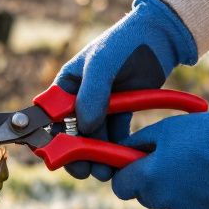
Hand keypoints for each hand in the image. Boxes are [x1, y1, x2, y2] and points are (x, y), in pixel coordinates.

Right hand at [55, 0, 197, 180]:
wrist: (159, 37)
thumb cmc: (123, 43)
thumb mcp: (102, 63)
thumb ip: (91, 94)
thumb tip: (84, 126)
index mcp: (66, 85)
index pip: (49, 116)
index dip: (49, 137)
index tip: (56, 155)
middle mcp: (79, 100)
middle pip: (70, 134)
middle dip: (76, 154)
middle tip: (84, 170)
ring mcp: (100, 109)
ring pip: (93, 139)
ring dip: (97, 157)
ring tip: (105, 171)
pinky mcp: (121, 115)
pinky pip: (114, 137)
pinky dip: (116, 149)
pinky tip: (121, 160)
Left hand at [111, 98, 208, 208]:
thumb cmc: (204, 134)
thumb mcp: (165, 129)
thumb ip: (137, 143)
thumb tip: (121, 150)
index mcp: (148, 179)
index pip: (120, 187)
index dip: (125, 174)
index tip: (135, 162)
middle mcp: (162, 202)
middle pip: (144, 196)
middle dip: (150, 181)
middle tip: (169, 159)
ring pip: (169, 202)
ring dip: (174, 188)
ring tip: (196, 164)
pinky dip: (197, 197)